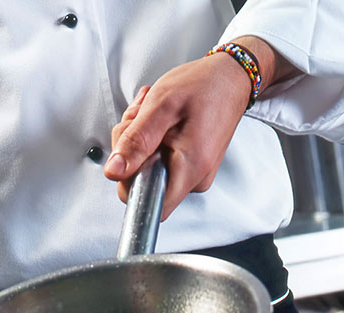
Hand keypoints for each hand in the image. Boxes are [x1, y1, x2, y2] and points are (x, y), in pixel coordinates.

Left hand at [104, 36, 290, 219]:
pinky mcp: (190, 165)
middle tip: (140, 119)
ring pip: (147, 169)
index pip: (147, 203)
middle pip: (142, 183)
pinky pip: (158, 160)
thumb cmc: (204, 86)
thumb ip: (135, 141)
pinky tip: (158, 119)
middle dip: (130, 149)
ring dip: (139, 139)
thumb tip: (114, 171)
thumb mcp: (161, 107)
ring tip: (151, 113)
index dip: (129, 180)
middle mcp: (195, 178)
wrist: (230, 77)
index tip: (131, 151)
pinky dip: (151, 139)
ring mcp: (193, 173)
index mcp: (190, 168)